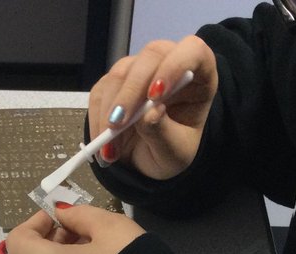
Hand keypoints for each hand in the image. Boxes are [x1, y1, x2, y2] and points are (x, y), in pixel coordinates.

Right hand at [89, 36, 218, 180]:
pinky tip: (101, 140)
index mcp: (199, 76)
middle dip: (130, 93)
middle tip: (117, 126)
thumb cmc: (172, 152)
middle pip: (149, 58)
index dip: (174, 66)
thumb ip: (164, 133)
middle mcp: (169, 64)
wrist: (151, 160)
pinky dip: (97, 117)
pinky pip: (100, 90)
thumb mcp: (175, 153)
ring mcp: (140, 69)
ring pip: (120, 72)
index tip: (155, 96)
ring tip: (109, 147)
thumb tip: (149, 114)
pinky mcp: (115, 81)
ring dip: (110, 110)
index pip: (193, 51)